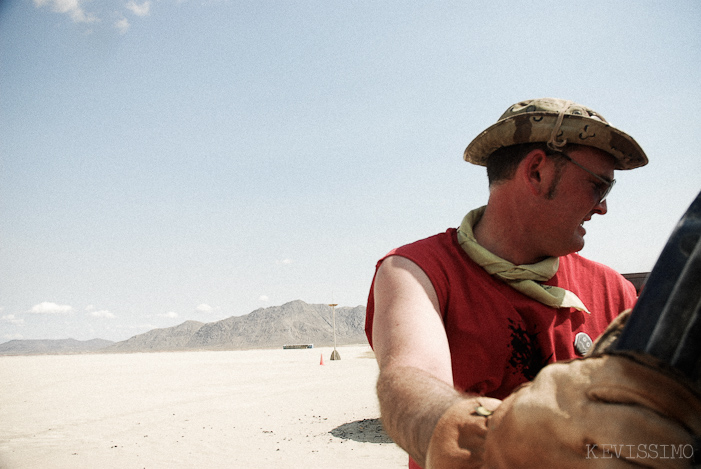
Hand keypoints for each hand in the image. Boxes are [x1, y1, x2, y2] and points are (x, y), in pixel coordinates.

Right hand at [483, 354, 700, 467]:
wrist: (500, 441)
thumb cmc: (549, 407)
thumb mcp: (571, 377)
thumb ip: (610, 364)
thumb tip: (646, 329)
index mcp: (572, 380)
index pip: (628, 375)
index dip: (672, 393)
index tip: (696, 410)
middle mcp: (566, 412)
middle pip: (631, 427)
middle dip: (675, 439)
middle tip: (695, 445)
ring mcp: (565, 450)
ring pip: (623, 464)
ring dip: (664, 465)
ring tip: (684, 463)